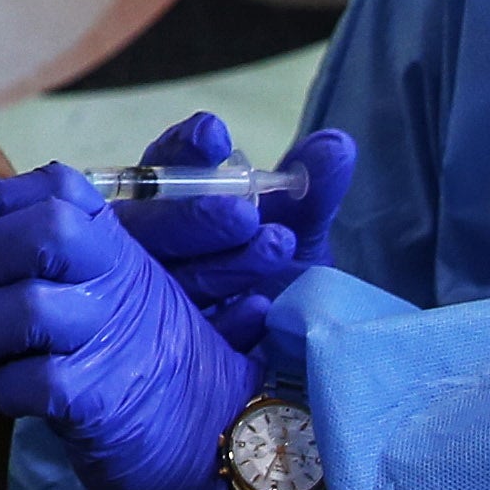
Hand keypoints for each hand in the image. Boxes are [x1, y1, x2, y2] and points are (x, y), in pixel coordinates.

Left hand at [0, 165, 252, 489]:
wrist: (217, 442)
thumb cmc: (142, 366)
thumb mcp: (111, 297)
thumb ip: (56, 260)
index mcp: (119, 248)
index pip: (56, 189)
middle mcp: (121, 281)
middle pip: (43, 232)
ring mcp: (115, 340)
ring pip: (28, 307)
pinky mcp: (104, 401)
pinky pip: (33, 380)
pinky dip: (0, 387)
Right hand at [118, 115, 358, 354]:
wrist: (302, 342)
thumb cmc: (286, 272)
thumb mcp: (302, 230)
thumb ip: (313, 190)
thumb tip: (338, 144)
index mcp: (173, 206)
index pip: (162, 170)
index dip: (182, 150)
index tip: (214, 136)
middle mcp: (150, 250)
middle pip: (151, 227)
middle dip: (195, 217)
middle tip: (245, 215)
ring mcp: (155, 302)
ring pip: (171, 281)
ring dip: (220, 266)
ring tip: (274, 249)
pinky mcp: (178, 352)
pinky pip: (192, 338)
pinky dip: (226, 322)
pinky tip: (259, 310)